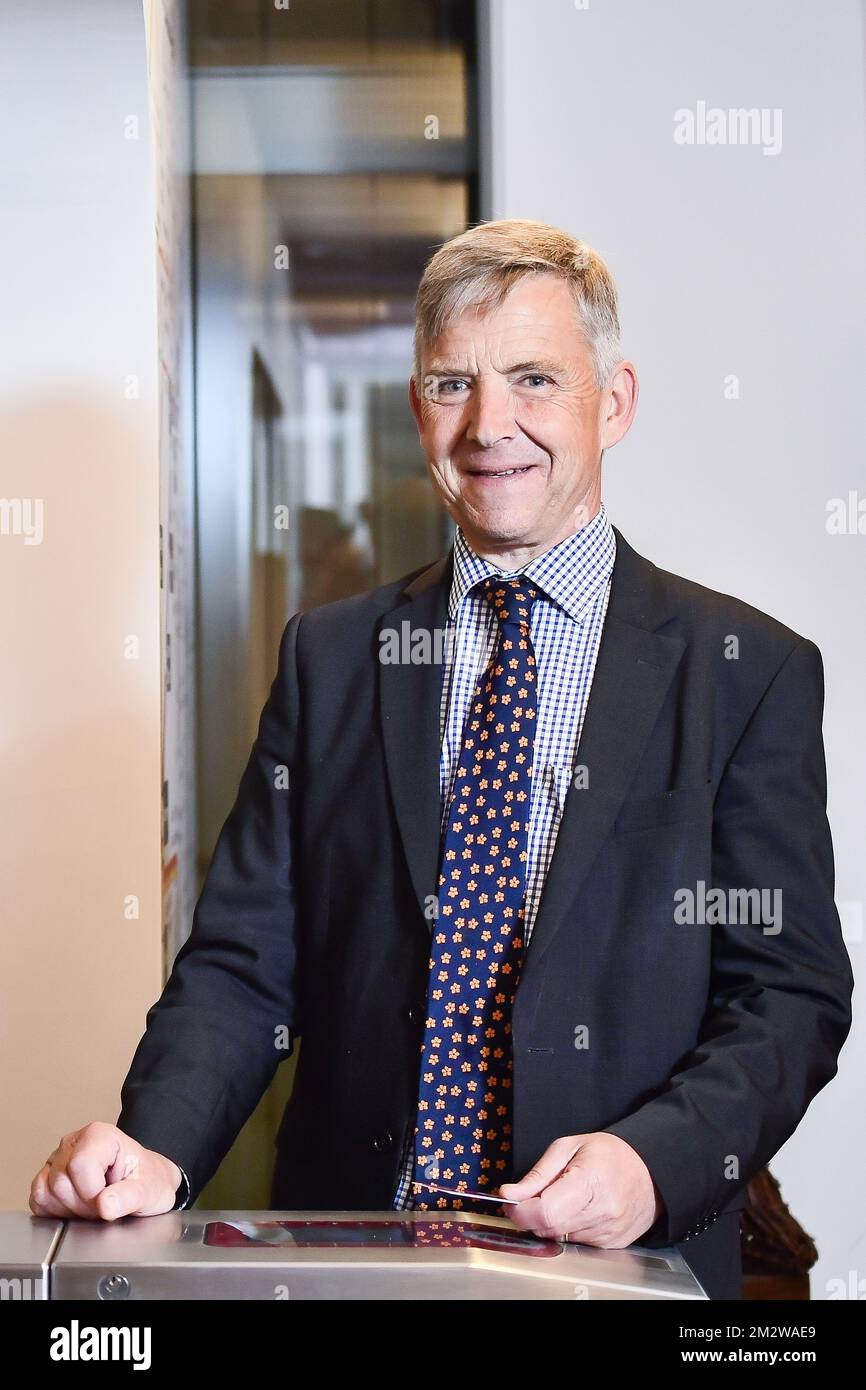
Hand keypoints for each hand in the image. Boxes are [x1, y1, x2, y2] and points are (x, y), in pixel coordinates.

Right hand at [29, 1122, 181, 1221]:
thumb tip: (105, 1205)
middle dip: (82, 1205)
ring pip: (44, 1191)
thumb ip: (129, 1197)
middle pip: (60, 1182)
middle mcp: (74, 1142)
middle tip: (103, 1205)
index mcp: (99, 1136)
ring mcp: (58, 1159)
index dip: (92, 1193)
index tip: (109, 1200)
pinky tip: (77, 1208)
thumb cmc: (147, 1180)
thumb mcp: (149, 1190)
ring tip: (92, 1205)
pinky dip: (55, 1211)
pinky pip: (38, 1200)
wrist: (146, 1182)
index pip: (79, 1165)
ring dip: (69, 1209)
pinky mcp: (47, 1177)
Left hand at [498, 1132, 663, 1246]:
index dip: (521, 1211)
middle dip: (533, 1215)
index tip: (512, 1202)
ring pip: (560, 1238)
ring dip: (553, 1222)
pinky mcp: (613, 1244)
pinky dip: (570, 1229)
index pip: (545, 1212)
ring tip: (566, 1198)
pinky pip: (577, 1244)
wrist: (650, 1170)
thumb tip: (509, 1194)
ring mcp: (610, 1232)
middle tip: (537, 1195)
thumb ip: (537, 1174)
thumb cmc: (609, 1154)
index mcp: (590, 1180)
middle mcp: (603, 1211)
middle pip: (549, 1228)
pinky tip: (580, 1210)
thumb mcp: (568, 1147)